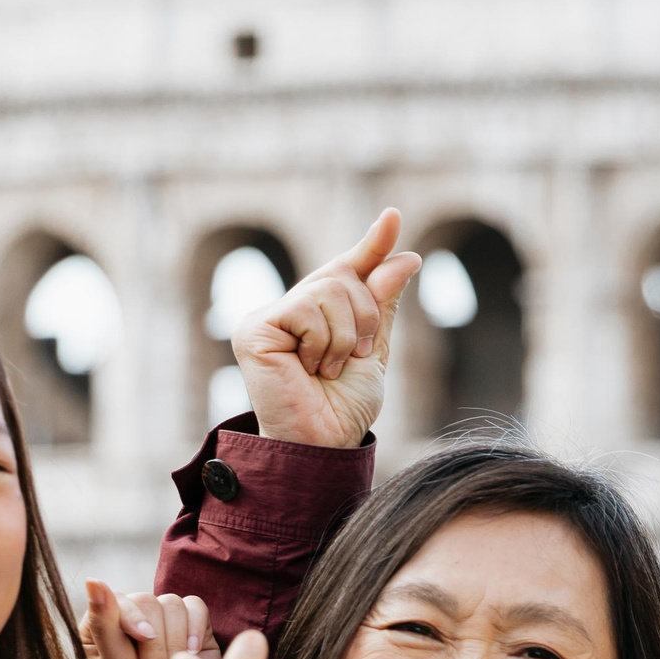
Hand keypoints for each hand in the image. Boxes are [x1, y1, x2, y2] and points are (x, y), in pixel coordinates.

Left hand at [83, 580, 220, 658]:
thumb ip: (105, 625)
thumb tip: (93, 578)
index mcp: (99, 629)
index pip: (114, 601)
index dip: (131, 616)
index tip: (143, 638)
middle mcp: (129, 620)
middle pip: (147, 600)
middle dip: (157, 642)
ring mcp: (163, 622)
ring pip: (172, 604)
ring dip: (176, 643)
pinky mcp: (193, 626)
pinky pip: (196, 607)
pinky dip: (196, 629)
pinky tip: (194, 654)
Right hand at [233, 209, 420, 448]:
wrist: (324, 442)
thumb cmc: (344, 405)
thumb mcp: (374, 349)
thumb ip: (382, 304)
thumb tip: (404, 257)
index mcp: (319, 313)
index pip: (348, 269)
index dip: (371, 245)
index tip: (392, 216)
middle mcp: (291, 309)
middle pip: (344, 276)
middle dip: (363, 316)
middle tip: (354, 355)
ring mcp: (269, 316)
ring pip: (328, 291)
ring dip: (343, 337)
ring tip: (327, 368)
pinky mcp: (254, 329)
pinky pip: (306, 310)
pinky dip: (321, 343)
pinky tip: (307, 368)